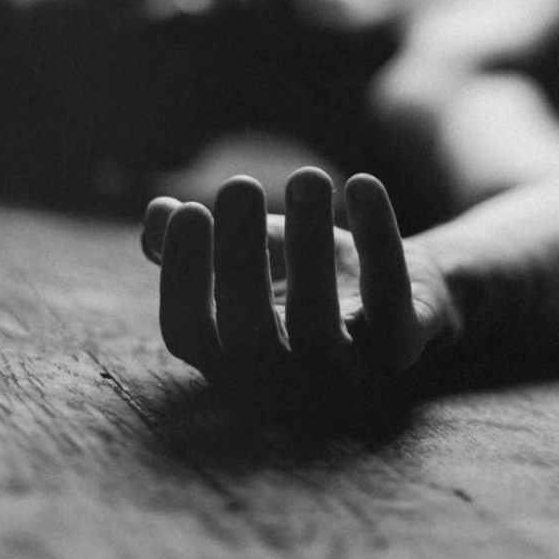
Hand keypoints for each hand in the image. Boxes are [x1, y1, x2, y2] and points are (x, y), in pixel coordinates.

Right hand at [142, 168, 459, 392]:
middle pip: (249, 332)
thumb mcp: (249, 253)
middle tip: (239, 184)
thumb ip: (198, 239)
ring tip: (308, 175)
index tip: (189, 210)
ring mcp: (343, 375)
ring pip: (319, 320)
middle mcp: (281, 383)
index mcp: (230, 360)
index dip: (182, 275)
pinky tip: (362, 183)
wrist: (394, 293)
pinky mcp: (400, 348)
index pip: (189, 331)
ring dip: (310, 243)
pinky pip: (389, 296)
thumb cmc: (300, 275)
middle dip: (241, 256)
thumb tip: (158, 212)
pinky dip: (378, 239)